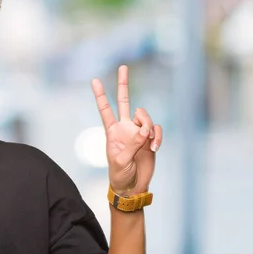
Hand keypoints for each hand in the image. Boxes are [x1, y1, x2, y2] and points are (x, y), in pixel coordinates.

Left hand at [91, 65, 162, 195]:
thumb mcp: (121, 160)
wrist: (133, 186)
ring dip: (149, 127)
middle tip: (122, 67)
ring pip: (146, 117)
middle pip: (124, 101)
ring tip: (148, 143)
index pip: (105, 110)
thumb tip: (145, 129)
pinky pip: (157, 130)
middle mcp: (125, 128)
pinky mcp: (150, 139)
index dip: (100, 96)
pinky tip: (154, 147)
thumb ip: (132, 143)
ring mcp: (138, 132)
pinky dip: (158, 136)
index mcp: (112, 132)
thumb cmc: (120, 175)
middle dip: (123, 84)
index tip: (94, 80)